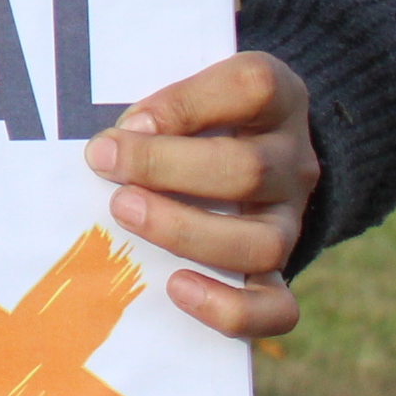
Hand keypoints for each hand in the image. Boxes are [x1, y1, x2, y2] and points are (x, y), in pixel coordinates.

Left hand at [86, 50, 315, 338]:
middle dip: (164, 167)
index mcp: (277, 98)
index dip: (186, 104)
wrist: (241, 156)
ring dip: (183, 231)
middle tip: (103, 162)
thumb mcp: (183, 88)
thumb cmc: (191, 115)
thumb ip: (155, 105)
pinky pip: (276, 309)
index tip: (129, 120)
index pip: (252, 86)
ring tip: (124, 211)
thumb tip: (106, 148)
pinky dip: (228, 308)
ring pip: (261, 242)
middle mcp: (292, 161)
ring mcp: (290, 221)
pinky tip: (176, 288)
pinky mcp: (279, 273)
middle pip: (248, 169)